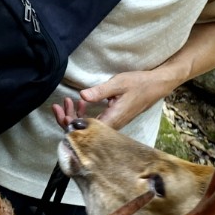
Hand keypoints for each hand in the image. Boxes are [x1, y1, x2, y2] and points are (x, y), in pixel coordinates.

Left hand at [62, 68, 176, 131]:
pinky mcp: (114, 120)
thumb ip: (100, 91)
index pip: (87, 129)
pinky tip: (81, 104)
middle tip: (57, 107)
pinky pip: (96, 123)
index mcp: (113, 119)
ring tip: (66, 103)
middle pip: (86, 131)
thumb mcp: (118, 83)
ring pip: (90, 127)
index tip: (62, 115)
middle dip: (69, 120)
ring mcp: (114, 124)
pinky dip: (85, 114)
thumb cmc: (139, 84)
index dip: (72, 125)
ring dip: (75, 116)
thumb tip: (82, 95)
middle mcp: (113, 126)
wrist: (156, 86)